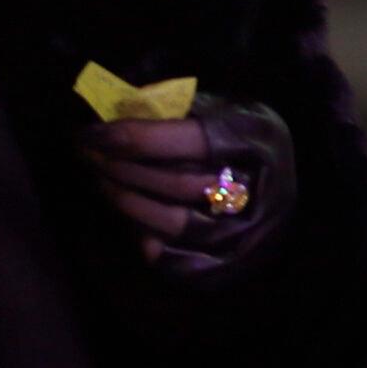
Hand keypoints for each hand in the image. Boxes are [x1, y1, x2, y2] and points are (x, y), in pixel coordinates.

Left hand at [78, 91, 296, 291]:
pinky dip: (144, 235)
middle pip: (179, 183)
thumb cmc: (240, 133)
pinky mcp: (234, 263)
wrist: (280, 182)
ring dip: (126, 200)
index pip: (190, 140)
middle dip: (122, 167)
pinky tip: (125, 212)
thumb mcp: (218, 104)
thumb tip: (113, 110)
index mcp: (257, 137)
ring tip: (100, 178)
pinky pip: (178, 257)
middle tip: (86, 152)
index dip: (136, 137)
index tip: (93, 132)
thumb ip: (173, 107)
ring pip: (174, 223)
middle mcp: (260, 188)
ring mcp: (250, 231)